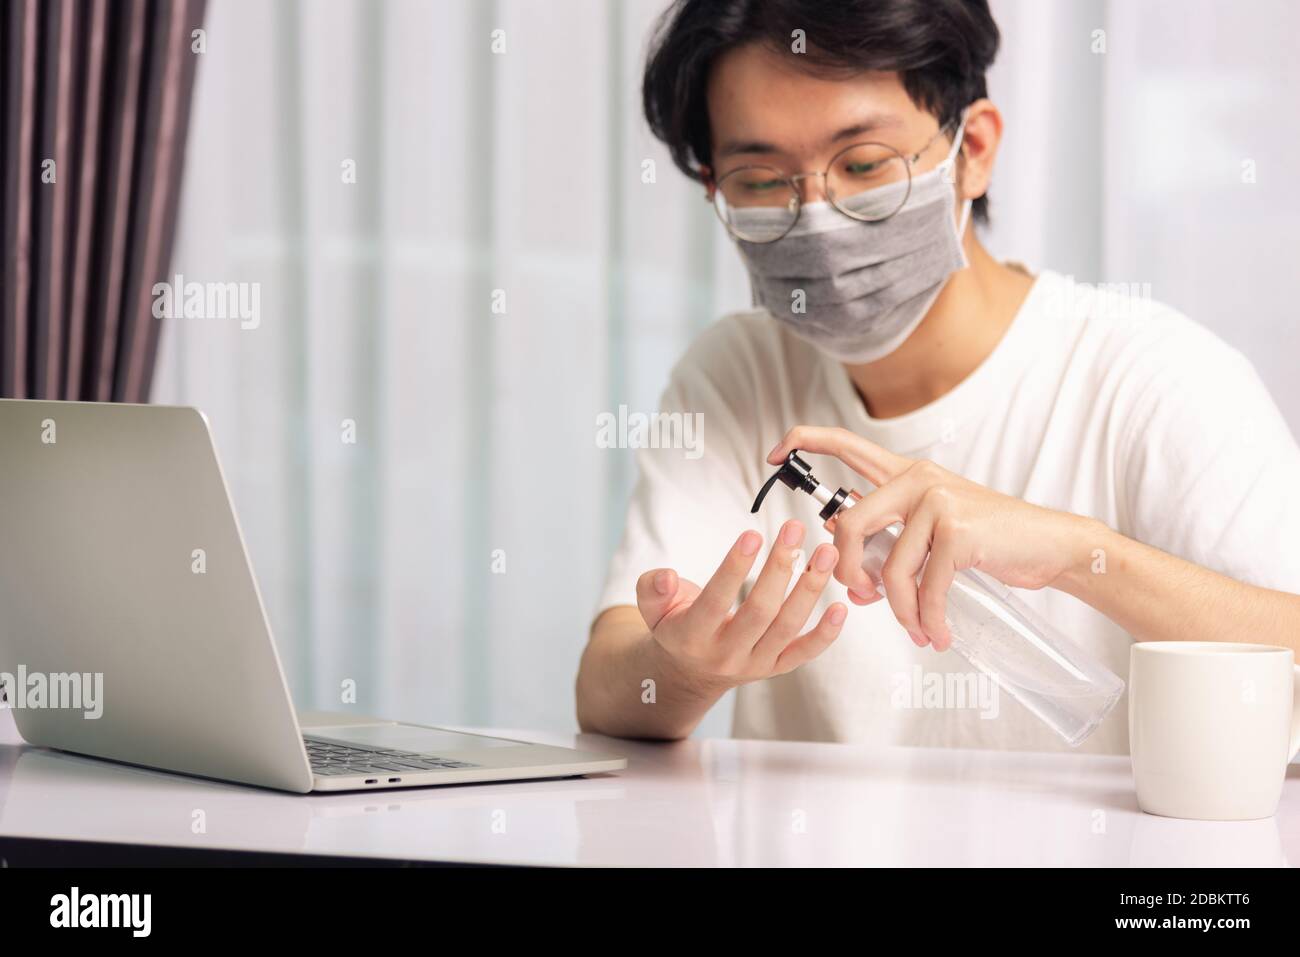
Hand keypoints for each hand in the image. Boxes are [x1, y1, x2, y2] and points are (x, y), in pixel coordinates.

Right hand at [635, 520, 847, 690]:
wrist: (690, 672)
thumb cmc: (675, 627)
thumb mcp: (652, 608)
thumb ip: (652, 588)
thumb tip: (666, 576)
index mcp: (692, 636)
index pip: (715, 600)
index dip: (734, 568)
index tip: (752, 533)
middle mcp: (726, 654)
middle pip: (759, 611)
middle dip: (780, 568)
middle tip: (794, 530)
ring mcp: (754, 664)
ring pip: (787, 627)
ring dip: (810, 589)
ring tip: (825, 552)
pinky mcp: (775, 668)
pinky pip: (804, 653)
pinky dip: (826, 634)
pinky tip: (841, 606)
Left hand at [768, 427, 1095, 650]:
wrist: (1049, 545)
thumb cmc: (989, 541)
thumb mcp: (932, 533)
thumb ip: (889, 543)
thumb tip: (849, 574)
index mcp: (905, 474)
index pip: (845, 445)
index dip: (804, 441)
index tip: (773, 453)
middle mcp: (917, 478)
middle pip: (849, 526)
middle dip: (846, 572)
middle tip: (865, 599)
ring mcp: (937, 500)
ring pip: (889, 567)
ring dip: (898, 609)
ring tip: (916, 628)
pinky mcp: (957, 529)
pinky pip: (924, 586)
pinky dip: (928, 617)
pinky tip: (938, 634)